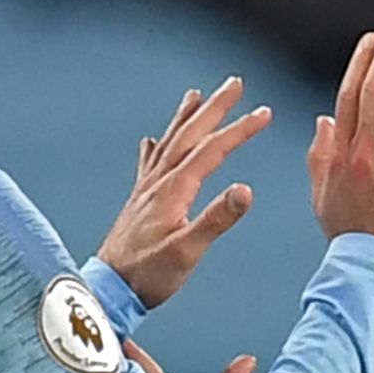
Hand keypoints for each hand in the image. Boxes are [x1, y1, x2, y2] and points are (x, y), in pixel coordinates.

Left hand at [95, 77, 273, 309]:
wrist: (109, 289)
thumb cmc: (148, 275)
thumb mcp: (187, 251)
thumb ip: (216, 219)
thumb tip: (246, 190)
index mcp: (174, 190)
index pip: (213, 150)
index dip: (240, 129)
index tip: (264, 112)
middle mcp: (158, 182)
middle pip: (189, 135)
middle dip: (214, 108)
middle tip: (234, 83)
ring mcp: (146, 190)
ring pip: (169, 142)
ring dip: (186, 117)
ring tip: (195, 95)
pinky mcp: (138, 202)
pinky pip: (149, 163)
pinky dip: (155, 147)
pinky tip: (151, 140)